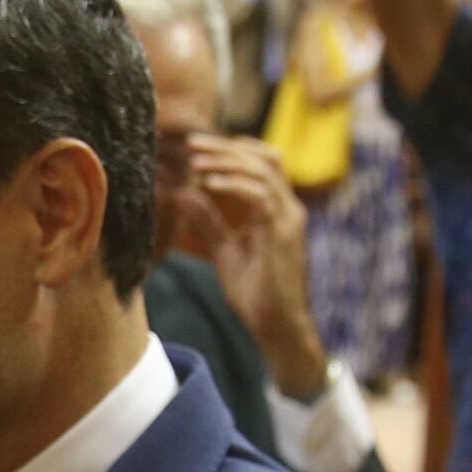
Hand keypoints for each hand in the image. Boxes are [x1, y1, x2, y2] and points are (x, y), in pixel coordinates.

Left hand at [186, 134, 324, 395]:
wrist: (278, 327)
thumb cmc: (257, 294)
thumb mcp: (225, 251)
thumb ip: (208, 222)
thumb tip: (182, 195)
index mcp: (278, 210)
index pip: (262, 163)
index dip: (233, 150)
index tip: (198, 148)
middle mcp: (288, 209)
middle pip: (264, 157)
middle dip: (226, 147)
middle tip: (192, 144)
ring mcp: (288, 219)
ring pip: (262, 170)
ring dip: (226, 161)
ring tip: (195, 160)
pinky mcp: (281, 234)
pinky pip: (259, 196)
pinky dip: (233, 183)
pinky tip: (208, 182)